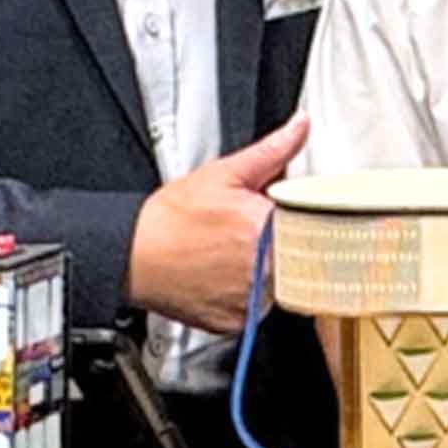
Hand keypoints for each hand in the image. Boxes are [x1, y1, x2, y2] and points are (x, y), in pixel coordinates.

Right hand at [126, 116, 307, 331]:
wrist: (133, 256)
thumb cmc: (171, 219)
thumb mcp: (224, 174)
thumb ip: (272, 151)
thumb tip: (300, 126)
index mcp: (268, 227)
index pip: (314, 224)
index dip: (301, 218)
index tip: (284, 217)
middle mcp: (265, 268)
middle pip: (301, 256)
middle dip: (286, 243)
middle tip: (249, 235)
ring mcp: (252, 299)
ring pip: (283, 285)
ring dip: (269, 271)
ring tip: (233, 255)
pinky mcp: (239, 321)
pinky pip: (260, 308)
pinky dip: (249, 294)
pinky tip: (226, 276)